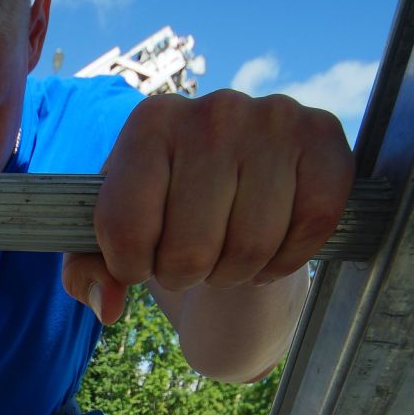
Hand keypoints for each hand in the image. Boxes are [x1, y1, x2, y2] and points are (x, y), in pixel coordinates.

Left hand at [62, 90, 353, 322]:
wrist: (246, 189)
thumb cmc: (171, 211)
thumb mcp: (118, 232)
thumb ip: (89, 269)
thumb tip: (106, 305)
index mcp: (150, 123)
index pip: (124, 228)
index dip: (131, 267)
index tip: (141, 259)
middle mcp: (213, 110)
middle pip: (190, 249)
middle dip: (187, 274)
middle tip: (194, 259)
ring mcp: (273, 119)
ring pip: (250, 247)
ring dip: (236, 272)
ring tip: (230, 252)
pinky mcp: (324, 136)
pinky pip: (310, 227)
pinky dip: (287, 259)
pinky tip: (273, 247)